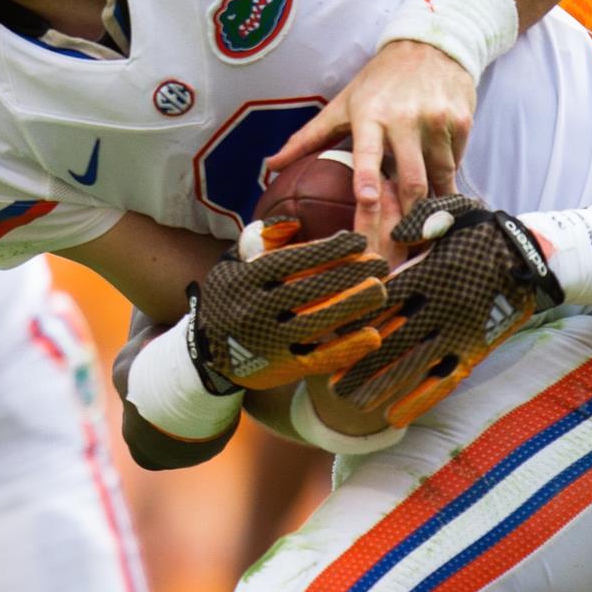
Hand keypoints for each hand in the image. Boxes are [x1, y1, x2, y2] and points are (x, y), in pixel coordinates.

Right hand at [186, 218, 388, 391]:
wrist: (210, 350)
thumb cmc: (234, 294)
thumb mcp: (235, 262)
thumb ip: (263, 241)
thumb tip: (293, 222)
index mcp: (244, 280)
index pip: (291, 261)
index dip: (328, 250)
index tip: (358, 240)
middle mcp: (253, 310)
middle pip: (308, 290)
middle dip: (349, 274)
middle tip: (381, 263)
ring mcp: (267, 343)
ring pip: (317, 322)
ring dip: (353, 306)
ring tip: (382, 290)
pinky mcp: (281, 369)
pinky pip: (318, 358)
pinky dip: (346, 348)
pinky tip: (372, 335)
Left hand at [267, 41, 476, 249]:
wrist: (430, 46)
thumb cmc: (378, 82)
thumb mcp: (342, 105)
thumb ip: (307, 138)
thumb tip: (269, 166)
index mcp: (370, 115)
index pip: (367, 151)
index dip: (367, 177)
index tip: (368, 201)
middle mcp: (405, 118)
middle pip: (411, 178)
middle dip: (410, 213)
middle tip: (404, 243)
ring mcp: (436, 121)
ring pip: (439, 176)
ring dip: (433, 203)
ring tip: (426, 227)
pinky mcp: (461, 123)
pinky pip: (455, 164)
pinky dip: (447, 178)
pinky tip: (441, 184)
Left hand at [330, 194, 563, 427]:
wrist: (533, 257)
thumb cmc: (481, 231)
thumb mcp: (451, 212)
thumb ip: (419, 219)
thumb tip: (394, 235)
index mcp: (428, 273)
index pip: (382, 301)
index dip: (354, 319)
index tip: (327, 335)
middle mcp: (440, 306)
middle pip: (391, 339)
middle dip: (359, 363)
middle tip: (328, 383)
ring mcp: (458, 332)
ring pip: (413, 365)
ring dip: (382, 386)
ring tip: (352, 403)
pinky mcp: (474, 350)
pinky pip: (445, 379)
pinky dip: (421, 399)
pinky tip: (397, 416)